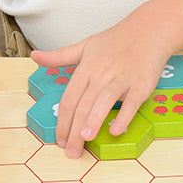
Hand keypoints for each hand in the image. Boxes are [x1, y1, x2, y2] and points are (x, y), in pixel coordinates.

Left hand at [33, 18, 173, 158]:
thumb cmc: (115, 41)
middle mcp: (101, 73)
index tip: (59, 139)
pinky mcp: (141, 84)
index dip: (62, 121)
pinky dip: (123, 116)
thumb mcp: (84, 46)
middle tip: (71, 152)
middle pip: (83, 104)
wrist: (148, 31)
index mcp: (86, 68)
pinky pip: (131, 102)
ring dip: (93, 121)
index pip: (69, 98)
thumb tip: (34, 56)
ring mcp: (122, 79)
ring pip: (103, 101)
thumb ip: (60, 56)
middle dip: (74, 130)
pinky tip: (115, 130)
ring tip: (85, 139)